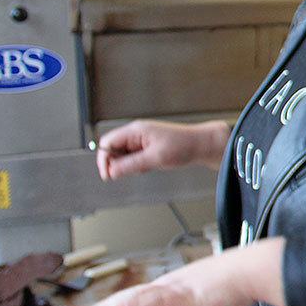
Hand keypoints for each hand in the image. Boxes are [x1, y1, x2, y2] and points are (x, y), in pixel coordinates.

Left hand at [68, 239, 285, 305]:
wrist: (255, 269)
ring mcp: (175, 287)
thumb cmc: (237, 282)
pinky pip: (155, 300)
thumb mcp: (205, 303)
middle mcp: (168, 285)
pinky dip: (133, 305)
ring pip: (133, 299)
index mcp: (171, 289)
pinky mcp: (186, 292)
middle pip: (125, 299)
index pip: (133, 301)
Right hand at [97, 120, 226, 179]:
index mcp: (135, 131)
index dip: (104, 159)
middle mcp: (136, 133)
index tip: (108, 174)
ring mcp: (142, 140)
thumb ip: (131, 165)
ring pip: (123, 155)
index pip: (107, 142)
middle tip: (127, 173)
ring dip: (128, 166)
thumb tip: (111, 171)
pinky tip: (150, 166)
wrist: (202, 145)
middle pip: (113, 149)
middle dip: (116, 163)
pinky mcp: (147, 148)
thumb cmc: (183, 146)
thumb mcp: (154, 158)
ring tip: (146, 167)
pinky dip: (137, 166)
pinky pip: (133, 158)